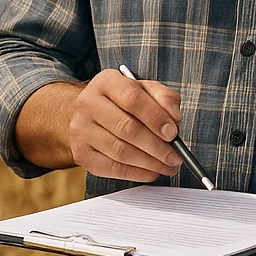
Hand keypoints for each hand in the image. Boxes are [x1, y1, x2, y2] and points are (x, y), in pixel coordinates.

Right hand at [67, 69, 182, 181]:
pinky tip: (151, 172)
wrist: (92, 113)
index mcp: (106, 82)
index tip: (173, 133)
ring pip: (119, 151)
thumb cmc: (125, 100)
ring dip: (149, 163)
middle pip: (126, 128)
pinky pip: (111, 168)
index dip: (156, 117)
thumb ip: (165, 98)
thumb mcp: (146, 89)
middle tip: (175, 156)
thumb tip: (174, 119)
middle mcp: (88, 104)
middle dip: (156, 146)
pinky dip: (135, 173)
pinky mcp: (80, 153)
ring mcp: (80, 130)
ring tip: (167, 166)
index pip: (132, 98)